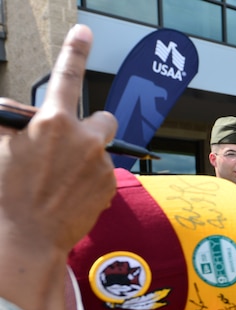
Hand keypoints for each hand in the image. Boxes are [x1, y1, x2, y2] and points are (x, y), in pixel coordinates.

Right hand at [0, 24, 116, 309]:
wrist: (25, 237)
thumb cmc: (6, 190)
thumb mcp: (3, 147)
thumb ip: (17, 124)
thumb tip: (25, 115)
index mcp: (52, 123)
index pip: (66, 77)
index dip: (74, 51)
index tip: (85, 31)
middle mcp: (84, 139)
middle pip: (104, 119)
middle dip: (93, 128)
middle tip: (73, 145)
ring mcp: (101, 164)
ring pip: (102, 151)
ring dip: (89, 158)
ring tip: (63, 181)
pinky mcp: (110, 185)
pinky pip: (103, 174)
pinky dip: (91, 180)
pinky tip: (71, 196)